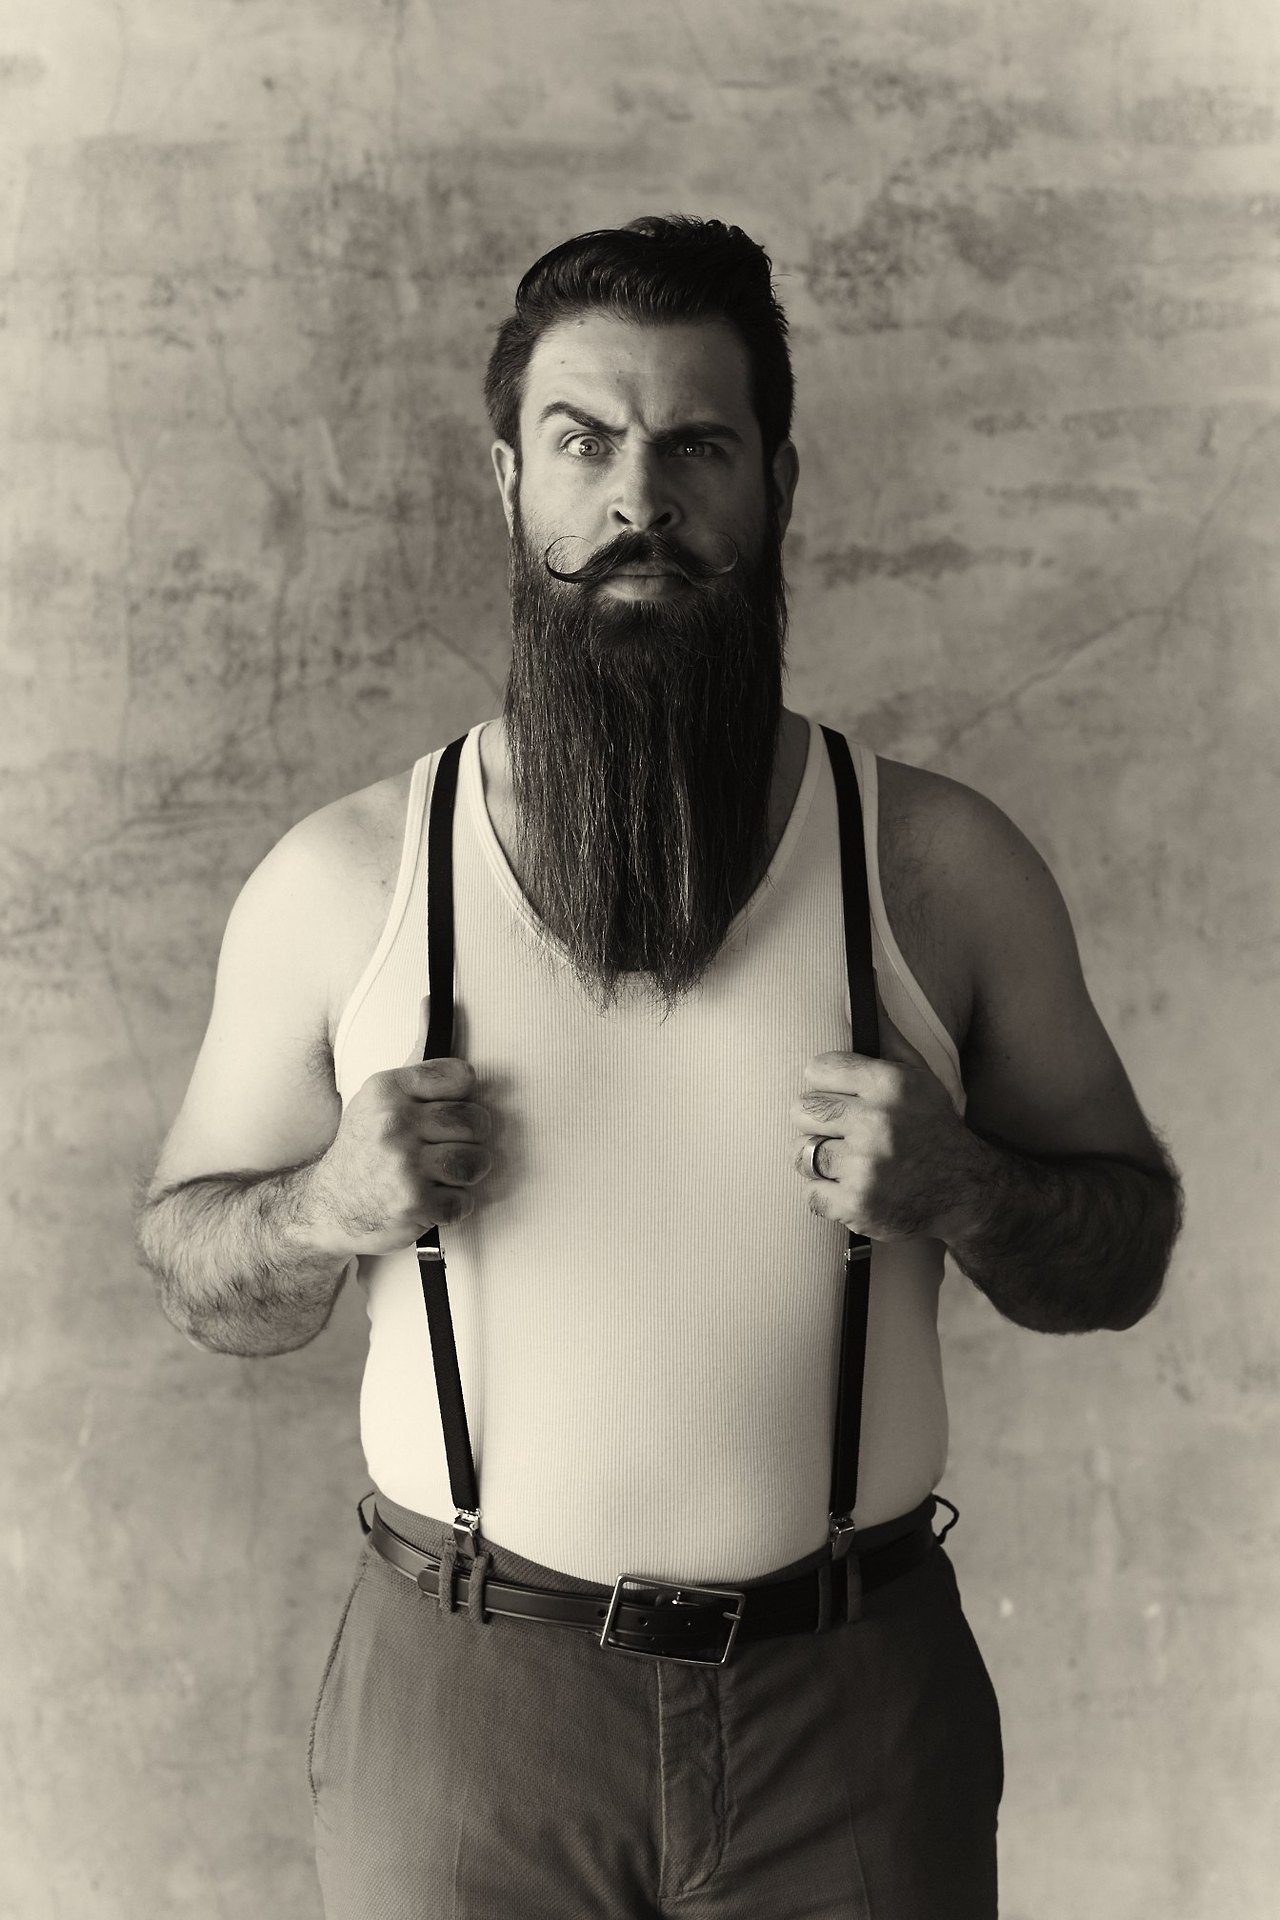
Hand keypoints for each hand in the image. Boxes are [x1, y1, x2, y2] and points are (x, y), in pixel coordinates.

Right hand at [299, 1047, 492, 1258]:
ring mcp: (404, 1164)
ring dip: (470, 1171)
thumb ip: (417, 1086)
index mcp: (387, 1090)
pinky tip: (434, 1199)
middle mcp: (394, 1123)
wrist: (330, 1206)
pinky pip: (464, 1200)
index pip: (461, 1076)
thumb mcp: (376, 1103)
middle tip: (452, 1146)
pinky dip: (456, 1205)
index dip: (464, 1096)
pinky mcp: (414, 1202)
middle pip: (475, 1120)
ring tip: (449, 1174)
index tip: (451, 1108)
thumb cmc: (364, 1152)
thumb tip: (462, 1070)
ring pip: (477, 1160)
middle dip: (472, 1137)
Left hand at [789, 1010, 988, 1243]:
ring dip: (820, 1160)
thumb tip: (865, 978)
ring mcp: (866, 1167)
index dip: (826, 1085)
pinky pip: (811, 1194)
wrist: (966, 1190)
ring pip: (800, 1153)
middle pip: (801, 1110)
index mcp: (889, 1084)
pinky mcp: (857, 1205)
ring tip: (848, 1161)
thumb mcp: (917, 1073)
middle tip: (846, 1132)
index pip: (816, 1069)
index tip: (844, 1098)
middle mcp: (877, 1123)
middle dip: (819, 1122)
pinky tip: (853, 1187)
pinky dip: (826, 1195)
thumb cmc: (933, 1126)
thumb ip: (885, 1030)